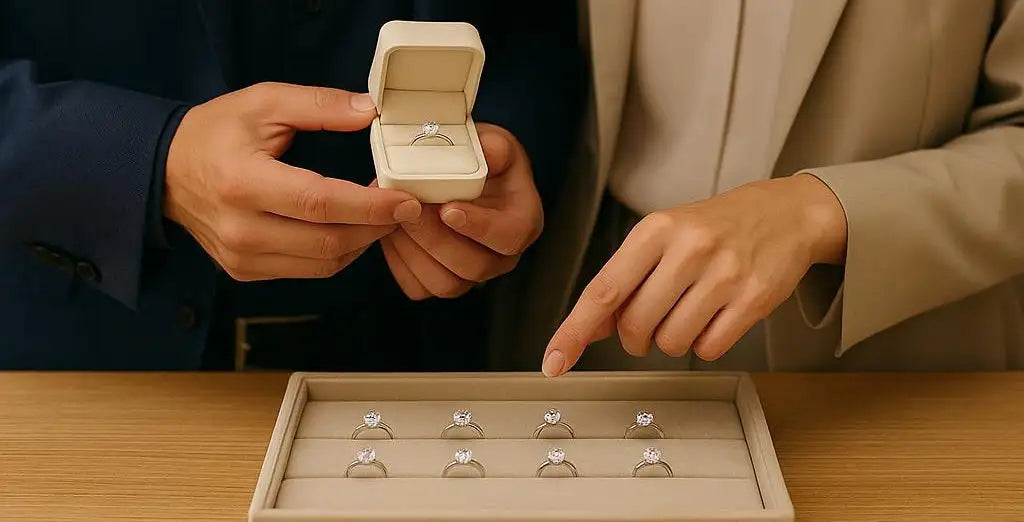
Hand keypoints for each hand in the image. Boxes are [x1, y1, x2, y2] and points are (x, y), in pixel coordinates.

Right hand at [165, 82, 421, 280]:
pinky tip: (350, 229)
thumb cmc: (216, 132)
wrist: (164, 172)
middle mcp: (241, 228)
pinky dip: (337, 254)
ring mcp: (242, 257)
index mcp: (243, 182)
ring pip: (324, 264)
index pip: (320, 202)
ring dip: (362, 243)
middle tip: (404, 207)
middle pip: (329, 241)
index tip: (406, 200)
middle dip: (376, 227)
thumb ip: (319, 104)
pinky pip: (307, 271)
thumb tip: (370, 112)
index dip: (370, 205)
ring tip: (380, 216)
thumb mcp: (264, 102)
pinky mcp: (245, 271)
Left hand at [380, 123, 543, 298]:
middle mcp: (501, 256)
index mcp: (522, 222)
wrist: (459, 176)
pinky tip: (391, 232)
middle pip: (475, 267)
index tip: (448, 209)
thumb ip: (495, 148)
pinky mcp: (442, 281)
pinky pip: (419, 287)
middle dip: (436, 239)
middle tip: (410, 210)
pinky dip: (400, 262)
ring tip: (395, 219)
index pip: (511, 236)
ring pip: (446, 284)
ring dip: (414, 252)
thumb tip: (490, 153)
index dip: (480, 227)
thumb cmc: (482, 161)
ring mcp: (471, 275)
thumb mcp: (494, 144)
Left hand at [541, 174, 847, 375]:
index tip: (554, 361)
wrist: (785, 213)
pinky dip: (704, 343)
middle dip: (635, 337)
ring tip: (689, 311)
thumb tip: (589, 329)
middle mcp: (688, 249)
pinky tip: (714, 317)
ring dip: (671, 341)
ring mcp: (724, 274)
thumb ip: (625, 280)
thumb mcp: (662, 238)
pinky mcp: (754, 298)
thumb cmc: (714, 227)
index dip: (574, 332)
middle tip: (652, 320)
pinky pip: (709, 348)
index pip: (603, 292)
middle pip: (635, 326)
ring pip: (671, 342)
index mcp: (654, 230)